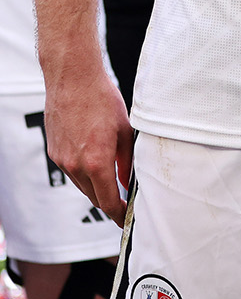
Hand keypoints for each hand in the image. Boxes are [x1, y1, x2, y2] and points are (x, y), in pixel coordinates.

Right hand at [42, 67, 133, 223]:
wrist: (73, 80)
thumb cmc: (102, 100)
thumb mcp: (125, 130)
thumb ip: (127, 160)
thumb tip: (128, 180)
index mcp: (97, 162)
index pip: (107, 201)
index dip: (118, 214)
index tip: (126, 218)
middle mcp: (76, 166)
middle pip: (93, 197)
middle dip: (108, 202)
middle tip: (123, 203)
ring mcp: (62, 160)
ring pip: (81, 185)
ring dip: (96, 187)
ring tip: (111, 182)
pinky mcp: (54, 152)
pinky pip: (71, 171)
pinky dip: (84, 173)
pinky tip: (94, 161)